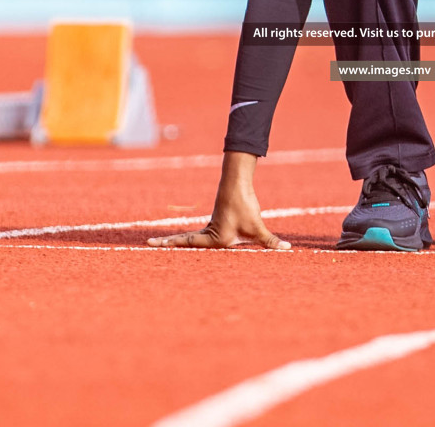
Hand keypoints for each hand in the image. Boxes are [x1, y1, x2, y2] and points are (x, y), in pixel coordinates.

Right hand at [147, 150, 290, 249]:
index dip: (171, 244)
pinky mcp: (214, 226)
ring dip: (174, 241)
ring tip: (156, 243)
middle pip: (183, 241)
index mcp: (214, 238)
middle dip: (167, 243)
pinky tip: (181, 243)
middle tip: (147, 243)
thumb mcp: (257, 227)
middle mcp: (208, 234)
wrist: (238, 186)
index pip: (188, 243)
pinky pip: (196, 236)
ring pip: (188, 238)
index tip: (152, 243)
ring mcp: (209, 229)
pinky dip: (186, 240)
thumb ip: (270, 241)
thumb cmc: (244, 207)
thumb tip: (287, 249)